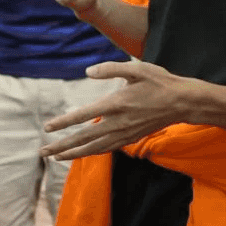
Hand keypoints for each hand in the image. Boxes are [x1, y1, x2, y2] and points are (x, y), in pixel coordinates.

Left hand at [38, 60, 197, 160]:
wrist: (183, 102)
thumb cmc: (159, 82)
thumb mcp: (137, 68)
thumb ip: (110, 69)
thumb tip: (88, 72)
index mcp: (116, 103)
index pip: (83, 116)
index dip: (63, 122)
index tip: (47, 127)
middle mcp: (118, 122)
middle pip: (84, 138)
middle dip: (61, 146)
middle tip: (42, 151)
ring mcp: (125, 133)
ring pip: (94, 148)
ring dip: (73, 154)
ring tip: (55, 157)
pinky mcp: (131, 138)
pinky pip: (106, 149)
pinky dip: (91, 153)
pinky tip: (80, 154)